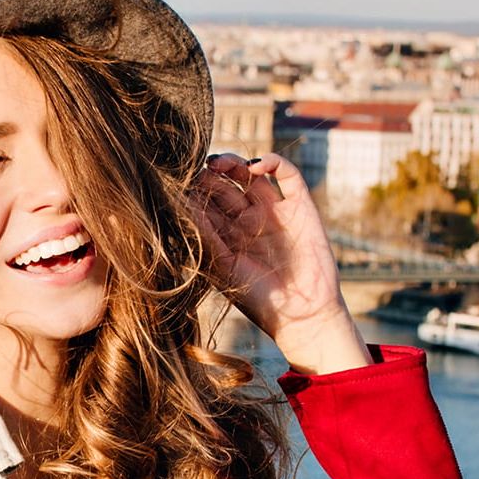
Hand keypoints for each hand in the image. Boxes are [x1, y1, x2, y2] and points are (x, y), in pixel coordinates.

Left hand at [192, 151, 371, 372]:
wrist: (301, 316)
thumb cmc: (258, 299)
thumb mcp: (223, 267)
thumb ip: (206, 235)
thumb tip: (183, 203)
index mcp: (226, 235)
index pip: (205, 203)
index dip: (193, 190)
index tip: (177, 182)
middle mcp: (248, 220)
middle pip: (224, 184)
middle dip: (209, 174)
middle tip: (196, 168)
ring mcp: (274, 211)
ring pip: (250, 174)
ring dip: (233, 163)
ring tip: (218, 163)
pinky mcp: (300, 206)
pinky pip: (287, 175)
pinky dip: (271, 162)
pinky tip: (254, 167)